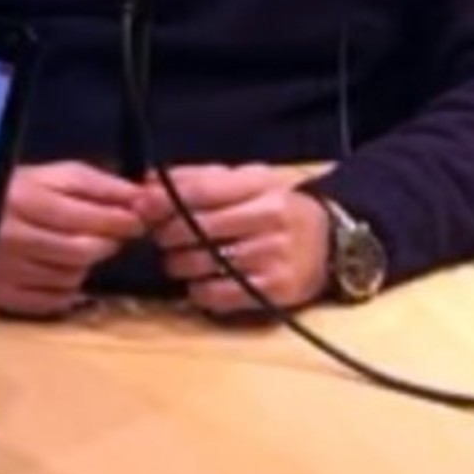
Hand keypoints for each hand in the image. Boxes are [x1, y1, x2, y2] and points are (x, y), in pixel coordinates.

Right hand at [0, 161, 145, 317]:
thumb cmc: (10, 192)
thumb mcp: (48, 175)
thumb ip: (94, 183)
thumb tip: (141, 196)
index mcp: (23, 199)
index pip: (84, 217)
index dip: (117, 220)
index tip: (136, 219)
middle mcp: (12, 237)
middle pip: (80, 251)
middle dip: (105, 243)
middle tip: (109, 235)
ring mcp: (6, 270)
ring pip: (70, 277)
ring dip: (84, 265)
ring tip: (74, 248)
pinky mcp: (1, 295)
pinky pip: (53, 301)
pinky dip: (66, 289)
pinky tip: (57, 270)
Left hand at [137, 163, 330, 315]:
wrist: (332, 241)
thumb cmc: (276, 206)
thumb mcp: (246, 181)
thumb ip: (198, 178)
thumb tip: (148, 182)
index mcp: (260, 188)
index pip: (202, 192)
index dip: (164, 200)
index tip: (141, 206)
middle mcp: (268, 220)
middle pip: (197, 228)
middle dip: (166, 234)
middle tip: (158, 236)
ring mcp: (273, 257)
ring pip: (203, 263)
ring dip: (178, 264)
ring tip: (177, 259)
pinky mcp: (276, 291)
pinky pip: (220, 295)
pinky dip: (199, 291)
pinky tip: (199, 283)